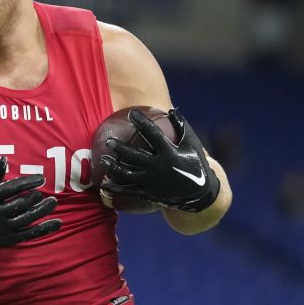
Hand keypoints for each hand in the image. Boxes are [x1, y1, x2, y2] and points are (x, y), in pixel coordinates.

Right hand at [0, 156, 61, 256]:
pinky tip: (57, 223)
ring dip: (43, 210)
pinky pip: (30, 234)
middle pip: (22, 203)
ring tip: (53, 202)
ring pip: (28, 218)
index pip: (13, 187)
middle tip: (44, 194)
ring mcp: (3, 228)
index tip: (42, 179)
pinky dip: (44, 229)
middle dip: (36, 197)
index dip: (29, 182)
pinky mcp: (8, 240)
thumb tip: (4, 158)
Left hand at [98, 108, 219, 212]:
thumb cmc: (196, 164)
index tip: (132, 114)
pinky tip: (104, 184)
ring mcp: (152, 182)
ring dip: (114, 167)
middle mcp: (159, 167)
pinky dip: (115, 188)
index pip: (153, 134)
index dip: (142, 123)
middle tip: (109, 140)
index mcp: (170, 153)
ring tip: (103, 160)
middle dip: (120, 148)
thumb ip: (182, 126)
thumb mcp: (193, 144)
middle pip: (134, 156)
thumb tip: (172, 110)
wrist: (200, 194)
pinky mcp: (149, 193)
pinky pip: (129, 191)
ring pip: (128, 174)